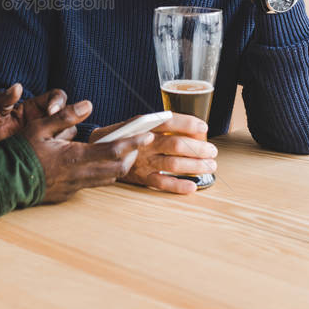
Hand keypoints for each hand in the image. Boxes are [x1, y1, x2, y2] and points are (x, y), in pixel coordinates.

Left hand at [0, 82, 66, 149]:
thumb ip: (4, 101)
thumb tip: (17, 87)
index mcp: (36, 106)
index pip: (57, 97)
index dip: (58, 102)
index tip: (52, 112)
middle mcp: (46, 120)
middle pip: (69, 115)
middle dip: (66, 122)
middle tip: (56, 133)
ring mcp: (50, 137)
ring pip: (70, 134)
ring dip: (65, 140)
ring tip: (54, 147)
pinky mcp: (51, 153)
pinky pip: (64, 151)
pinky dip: (64, 153)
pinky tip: (54, 159)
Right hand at [22, 100, 151, 202]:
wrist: (4, 182)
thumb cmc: (20, 152)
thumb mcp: (40, 127)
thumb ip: (65, 116)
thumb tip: (87, 104)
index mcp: (74, 157)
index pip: (113, 151)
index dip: (133, 143)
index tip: (147, 135)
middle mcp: (78, 175)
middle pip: (117, 169)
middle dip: (131, 156)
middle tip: (138, 143)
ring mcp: (74, 187)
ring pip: (107, 178)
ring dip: (118, 165)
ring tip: (122, 151)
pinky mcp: (68, 194)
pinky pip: (92, 183)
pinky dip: (101, 172)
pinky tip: (96, 162)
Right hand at [91, 113, 216, 194]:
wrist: (96, 150)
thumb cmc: (123, 135)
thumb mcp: (138, 124)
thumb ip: (159, 125)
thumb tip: (191, 127)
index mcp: (144, 126)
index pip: (169, 122)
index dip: (188, 124)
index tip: (204, 128)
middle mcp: (144, 142)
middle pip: (175, 145)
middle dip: (198, 149)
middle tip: (213, 151)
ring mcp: (142, 161)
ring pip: (172, 163)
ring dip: (194, 166)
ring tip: (210, 166)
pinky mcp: (140, 177)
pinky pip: (161, 183)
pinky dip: (177, 186)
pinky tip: (192, 187)